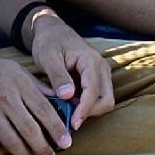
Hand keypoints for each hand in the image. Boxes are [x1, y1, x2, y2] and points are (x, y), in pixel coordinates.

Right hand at [0, 49, 71, 154]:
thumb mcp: (16, 70)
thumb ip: (38, 86)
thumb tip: (63, 100)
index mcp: (19, 83)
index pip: (44, 110)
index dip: (57, 129)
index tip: (67, 143)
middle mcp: (5, 97)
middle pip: (29, 130)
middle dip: (43, 149)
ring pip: (11, 142)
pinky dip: (0, 153)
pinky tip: (7, 153)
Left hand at [26, 12, 115, 127]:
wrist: (52, 31)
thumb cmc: (49, 42)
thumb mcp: (48, 57)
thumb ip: (58, 76)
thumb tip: (68, 96)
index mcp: (91, 61)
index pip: (93, 92)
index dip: (84, 110)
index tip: (72, 124)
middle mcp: (101, 67)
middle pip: (106, 100)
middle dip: (90, 113)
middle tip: (69, 120)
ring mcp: (101, 73)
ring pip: (105, 101)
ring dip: (89, 110)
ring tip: (68, 112)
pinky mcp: (97, 78)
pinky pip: (98, 97)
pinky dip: (87, 106)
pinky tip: (70, 107)